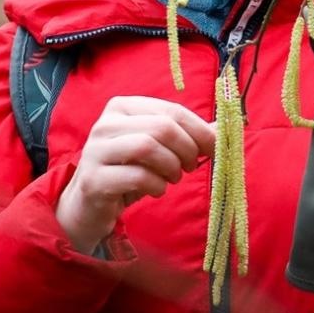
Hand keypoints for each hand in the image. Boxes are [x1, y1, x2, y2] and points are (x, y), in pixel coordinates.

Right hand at [55, 96, 215, 254]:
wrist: (89, 204)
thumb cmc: (127, 171)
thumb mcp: (157, 149)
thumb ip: (186, 135)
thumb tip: (224, 126)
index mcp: (122, 107)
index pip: (171, 110)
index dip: (199, 130)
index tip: (216, 148)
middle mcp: (105, 124)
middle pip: (161, 127)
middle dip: (186, 148)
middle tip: (191, 166)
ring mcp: (95, 151)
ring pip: (147, 147)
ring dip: (170, 166)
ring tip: (173, 177)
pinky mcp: (93, 180)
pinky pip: (137, 177)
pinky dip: (156, 185)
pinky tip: (157, 190)